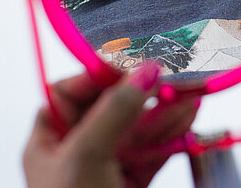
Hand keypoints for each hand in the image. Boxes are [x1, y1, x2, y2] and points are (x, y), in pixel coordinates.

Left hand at [23, 64, 199, 187]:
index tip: (132, 65)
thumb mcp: (86, 156)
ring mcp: (108, 168)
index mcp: (50, 141)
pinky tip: (189, 118)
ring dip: (166, 110)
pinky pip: (156, 151)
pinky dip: (174, 135)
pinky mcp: (133, 183)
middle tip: (170, 76)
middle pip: (112, 108)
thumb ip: (115, 111)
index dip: (99, 76)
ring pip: (140, 129)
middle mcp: (77, 151)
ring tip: (190, 94)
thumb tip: (142, 72)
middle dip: (144, 92)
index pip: (70, 92)